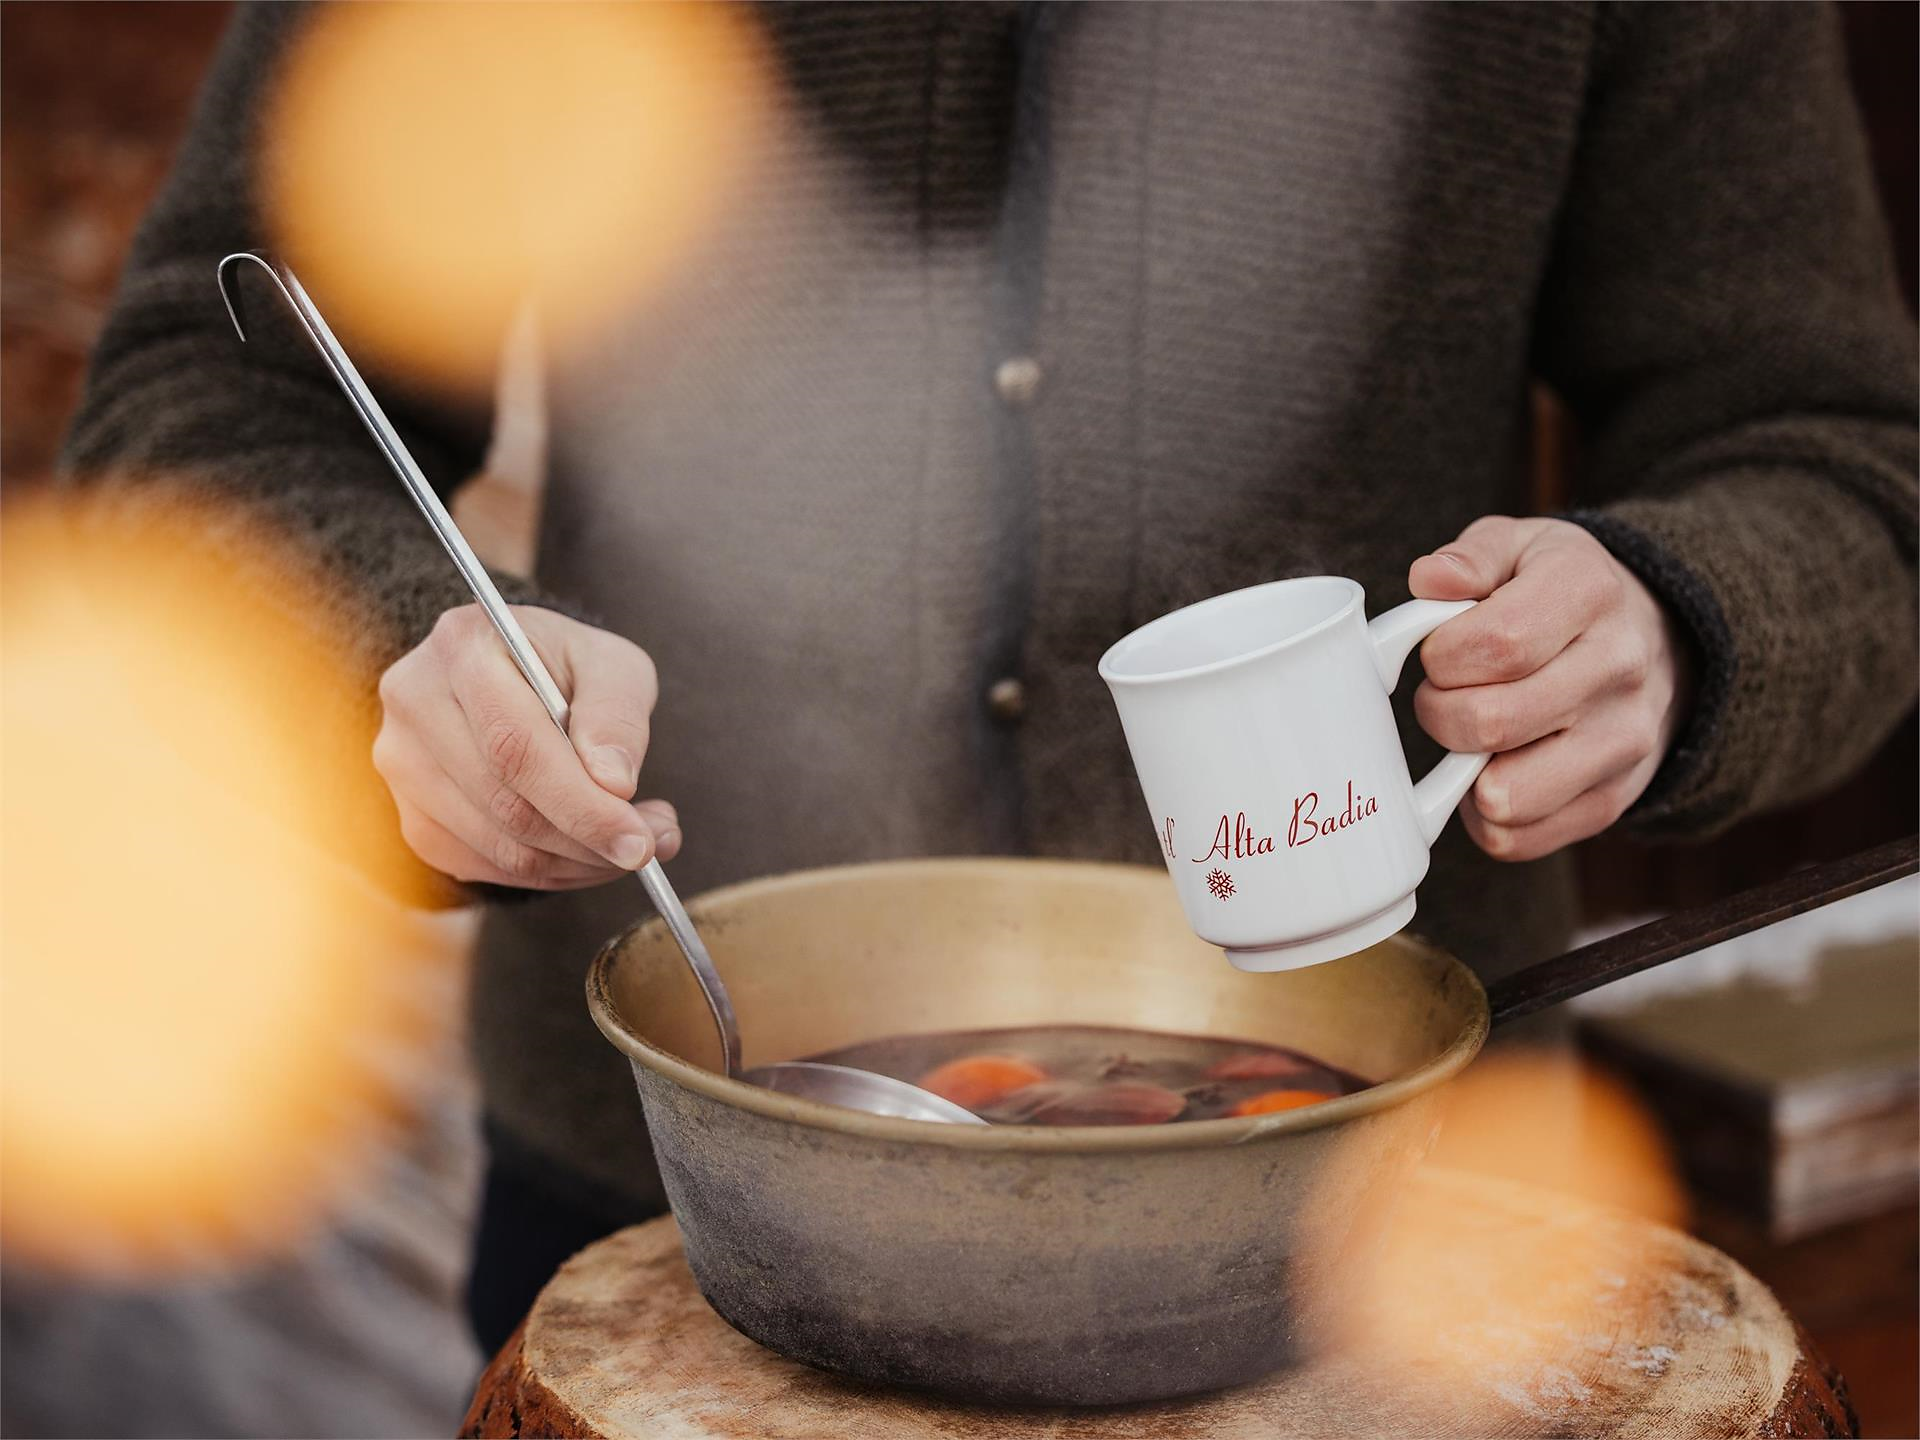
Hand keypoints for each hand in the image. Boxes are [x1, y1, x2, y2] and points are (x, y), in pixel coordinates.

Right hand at [373, 605, 680, 888]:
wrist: (515, 674)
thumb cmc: (566, 666)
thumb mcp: (611, 664)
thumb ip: (617, 715)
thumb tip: (613, 784)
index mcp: (463, 647)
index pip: (515, 747)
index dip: (580, 804)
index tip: (639, 839)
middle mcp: (415, 703)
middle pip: (506, 804)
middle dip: (590, 840)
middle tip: (650, 845)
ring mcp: (403, 764)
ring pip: (499, 847)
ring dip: (578, 862)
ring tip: (631, 841)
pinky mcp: (414, 815)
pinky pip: (487, 867)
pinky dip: (550, 872)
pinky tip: (587, 849)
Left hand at [1408, 516, 1689, 861]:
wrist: (1654, 639)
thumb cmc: (1561, 592)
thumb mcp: (1521, 546)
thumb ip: (1469, 557)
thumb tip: (1429, 580)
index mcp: (1590, 593)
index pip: (1496, 644)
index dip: (1441, 656)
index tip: (1440, 651)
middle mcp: (1619, 669)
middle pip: (1490, 722)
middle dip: (1439, 711)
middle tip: (1447, 694)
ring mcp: (1623, 742)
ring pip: (1504, 796)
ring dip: (1462, 771)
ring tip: (1474, 734)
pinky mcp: (1611, 800)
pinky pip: (1516, 839)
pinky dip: (1483, 815)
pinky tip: (1494, 769)